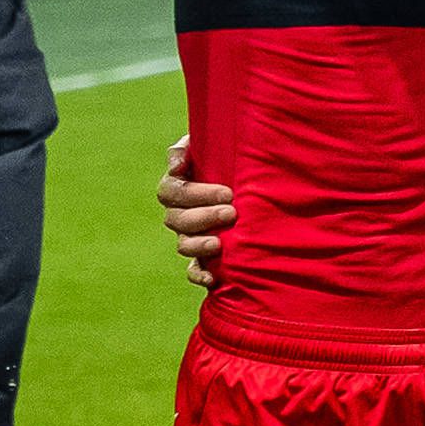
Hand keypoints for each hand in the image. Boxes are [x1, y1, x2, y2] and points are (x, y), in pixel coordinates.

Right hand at [160, 134, 232, 289]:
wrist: (252, 184)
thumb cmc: (228, 159)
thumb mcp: (210, 145)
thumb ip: (186, 148)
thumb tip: (174, 166)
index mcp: (177, 188)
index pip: (172, 192)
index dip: (196, 194)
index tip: (228, 192)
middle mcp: (179, 214)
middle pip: (176, 220)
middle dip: (204, 216)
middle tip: (231, 212)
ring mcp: (190, 236)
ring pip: (183, 245)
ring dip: (199, 244)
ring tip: (221, 242)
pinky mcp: (204, 257)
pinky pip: (193, 270)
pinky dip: (199, 276)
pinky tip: (213, 279)